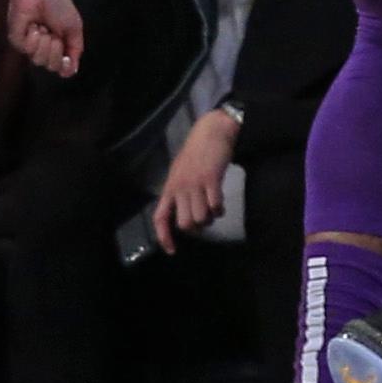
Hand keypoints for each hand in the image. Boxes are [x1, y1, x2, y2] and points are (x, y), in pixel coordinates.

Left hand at [7, 0, 85, 76]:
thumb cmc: (58, 5)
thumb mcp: (74, 28)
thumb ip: (75, 49)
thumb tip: (73, 70)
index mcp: (58, 47)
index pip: (62, 68)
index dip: (65, 67)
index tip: (68, 59)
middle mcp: (43, 49)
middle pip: (51, 66)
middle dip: (56, 49)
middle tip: (55, 33)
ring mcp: (29, 46)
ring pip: (39, 60)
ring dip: (46, 42)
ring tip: (44, 27)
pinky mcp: (16, 40)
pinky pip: (28, 50)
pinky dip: (34, 37)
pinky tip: (34, 25)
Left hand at [152, 105, 239, 248]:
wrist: (212, 131)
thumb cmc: (197, 152)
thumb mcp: (180, 172)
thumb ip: (179, 191)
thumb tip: (183, 214)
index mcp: (170, 188)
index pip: (160, 218)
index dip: (164, 237)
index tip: (172, 250)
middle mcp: (180, 188)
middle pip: (185, 224)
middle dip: (197, 227)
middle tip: (204, 219)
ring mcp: (195, 184)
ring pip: (201, 217)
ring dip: (210, 218)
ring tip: (214, 209)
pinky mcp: (211, 180)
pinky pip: (215, 206)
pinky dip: (219, 209)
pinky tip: (220, 204)